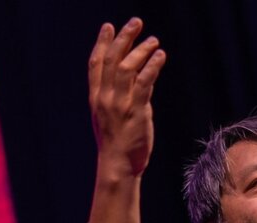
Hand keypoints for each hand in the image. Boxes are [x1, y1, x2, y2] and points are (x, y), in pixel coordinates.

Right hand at [88, 18, 165, 178]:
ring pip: (127, 68)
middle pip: (111, 59)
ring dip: (141, 50)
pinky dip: (152, 67)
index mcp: (96, 98)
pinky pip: (144, 83)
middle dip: (123, 38)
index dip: (102, 43)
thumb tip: (137, 81)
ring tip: (154, 40)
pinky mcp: (136, 111)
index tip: (109, 26)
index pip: (96, 64)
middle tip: (136, 22)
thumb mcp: (111, 117)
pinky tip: (160, 56)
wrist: (117, 165)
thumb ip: (120, 97)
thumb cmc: (117, 144)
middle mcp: (105, 97)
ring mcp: (119, 104)